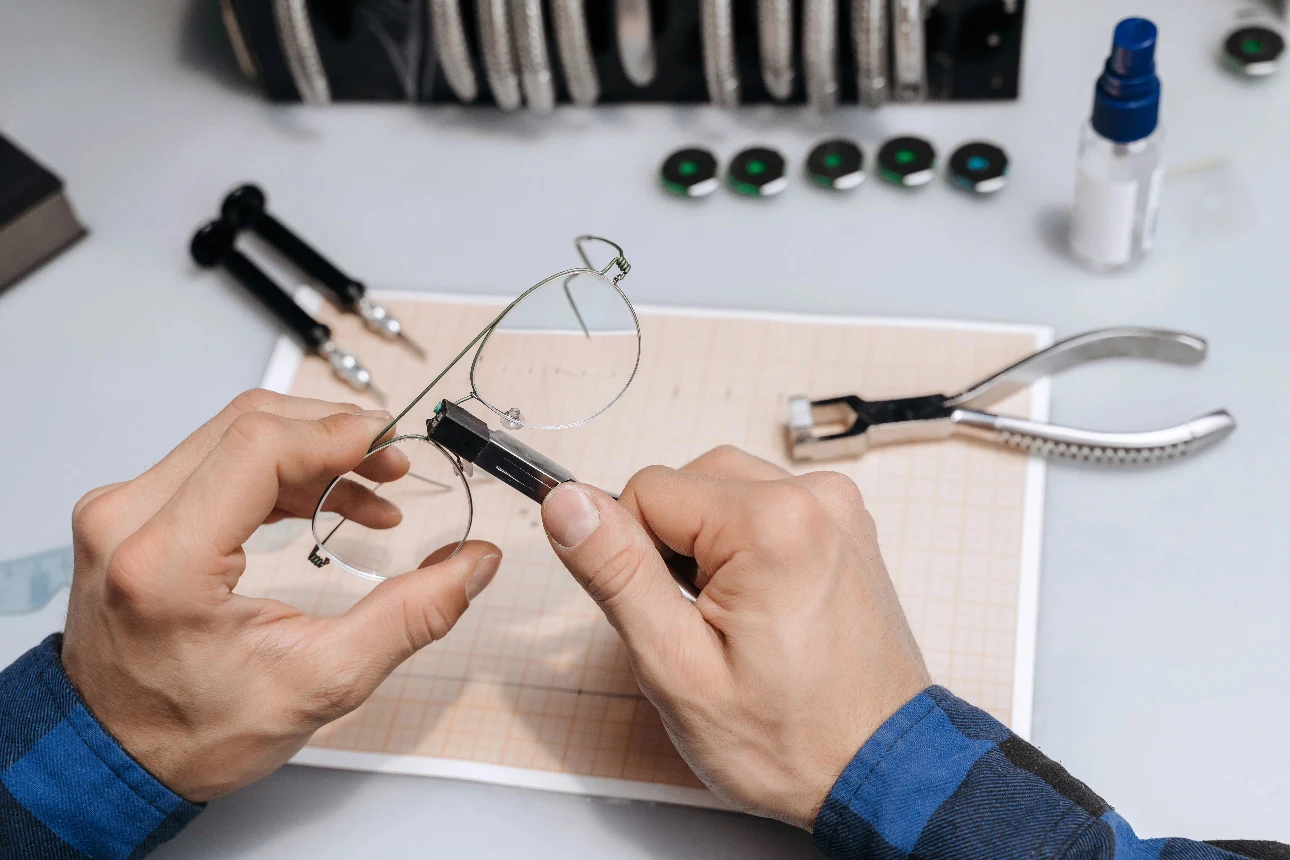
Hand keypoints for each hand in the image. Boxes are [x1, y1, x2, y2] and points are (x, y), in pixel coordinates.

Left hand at [62, 389, 501, 801]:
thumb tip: (474, 563)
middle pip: (249, 424)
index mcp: (167, 563)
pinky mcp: (130, 512)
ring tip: (377, 488)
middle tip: (397, 464)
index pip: (259, 447)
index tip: (398, 448)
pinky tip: (332, 501)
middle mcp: (129, 520)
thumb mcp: (322, 682)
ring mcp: (121, 511)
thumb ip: (410, 615)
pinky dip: (282, 471)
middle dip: (336, 434)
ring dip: (314, 451)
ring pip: (234, 434)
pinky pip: (216, 460)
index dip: (339, 435)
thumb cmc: (198, 731)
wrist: (114, 757)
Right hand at [540, 446, 928, 829]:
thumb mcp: (677, 666)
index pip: (645, 490)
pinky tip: (762, 605)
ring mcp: (838, 507)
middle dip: (673, 548)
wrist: (878, 768)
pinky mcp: (845, 524)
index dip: (634, 555)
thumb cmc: (790, 737)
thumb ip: (617, 572)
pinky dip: (745, 546)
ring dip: (708, 546)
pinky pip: (764, 506)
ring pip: (722, 490)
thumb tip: (567, 504)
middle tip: (702, 623)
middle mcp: (815, 496)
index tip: (670, 614)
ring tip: (734, 618)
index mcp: (773, 522)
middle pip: (687, 481)